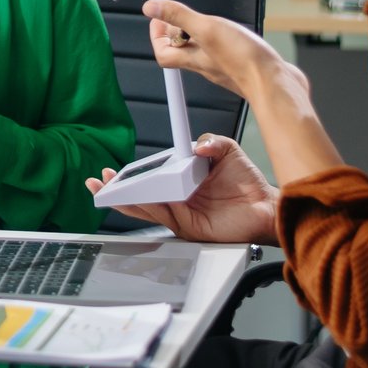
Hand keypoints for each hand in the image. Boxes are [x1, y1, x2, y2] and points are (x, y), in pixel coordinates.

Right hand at [84, 134, 277, 243]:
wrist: (267, 207)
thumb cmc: (248, 183)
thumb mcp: (227, 151)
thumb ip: (210, 141)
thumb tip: (196, 145)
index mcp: (181, 179)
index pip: (150, 176)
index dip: (131, 174)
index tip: (115, 169)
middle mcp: (178, 197)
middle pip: (140, 194)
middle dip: (117, 188)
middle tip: (100, 181)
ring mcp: (181, 213)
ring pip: (145, 206)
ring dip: (124, 198)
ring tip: (107, 190)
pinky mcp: (188, 226)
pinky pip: (162, 216)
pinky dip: (145, 207)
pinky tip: (133, 200)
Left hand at [145, 0, 285, 100]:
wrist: (275, 85)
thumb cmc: (244, 60)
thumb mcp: (206, 28)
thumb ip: (180, 17)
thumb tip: (150, 8)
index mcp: (193, 58)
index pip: (164, 53)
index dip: (156, 36)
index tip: (157, 19)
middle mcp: (206, 66)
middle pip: (182, 52)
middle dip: (176, 32)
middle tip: (178, 16)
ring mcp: (225, 68)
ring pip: (203, 52)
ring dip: (199, 35)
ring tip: (204, 20)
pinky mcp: (243, 68)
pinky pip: (224, 54)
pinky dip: (221, 42)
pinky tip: (231, 34)